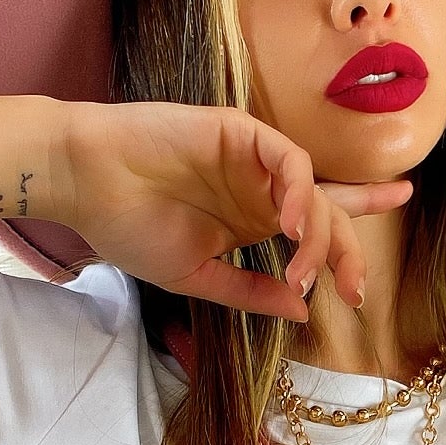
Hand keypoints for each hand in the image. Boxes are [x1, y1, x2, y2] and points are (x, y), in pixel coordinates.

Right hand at [57, 98, 409, 320]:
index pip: (316, 230)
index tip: (361, 294)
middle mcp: (260, 190)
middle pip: (328, 214)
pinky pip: (290, 160)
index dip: (348, 251)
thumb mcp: (195, 275)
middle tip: (355, 290)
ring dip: (317, 237)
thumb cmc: (127, 227)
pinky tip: (288, 227)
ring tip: (302, 271)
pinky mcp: (242, 132)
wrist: (84, 183)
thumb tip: (301, 312)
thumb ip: (248, 293)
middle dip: (349, 252)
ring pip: (313, 193)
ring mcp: (254, 160)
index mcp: (252, 221)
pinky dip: (298, 192)